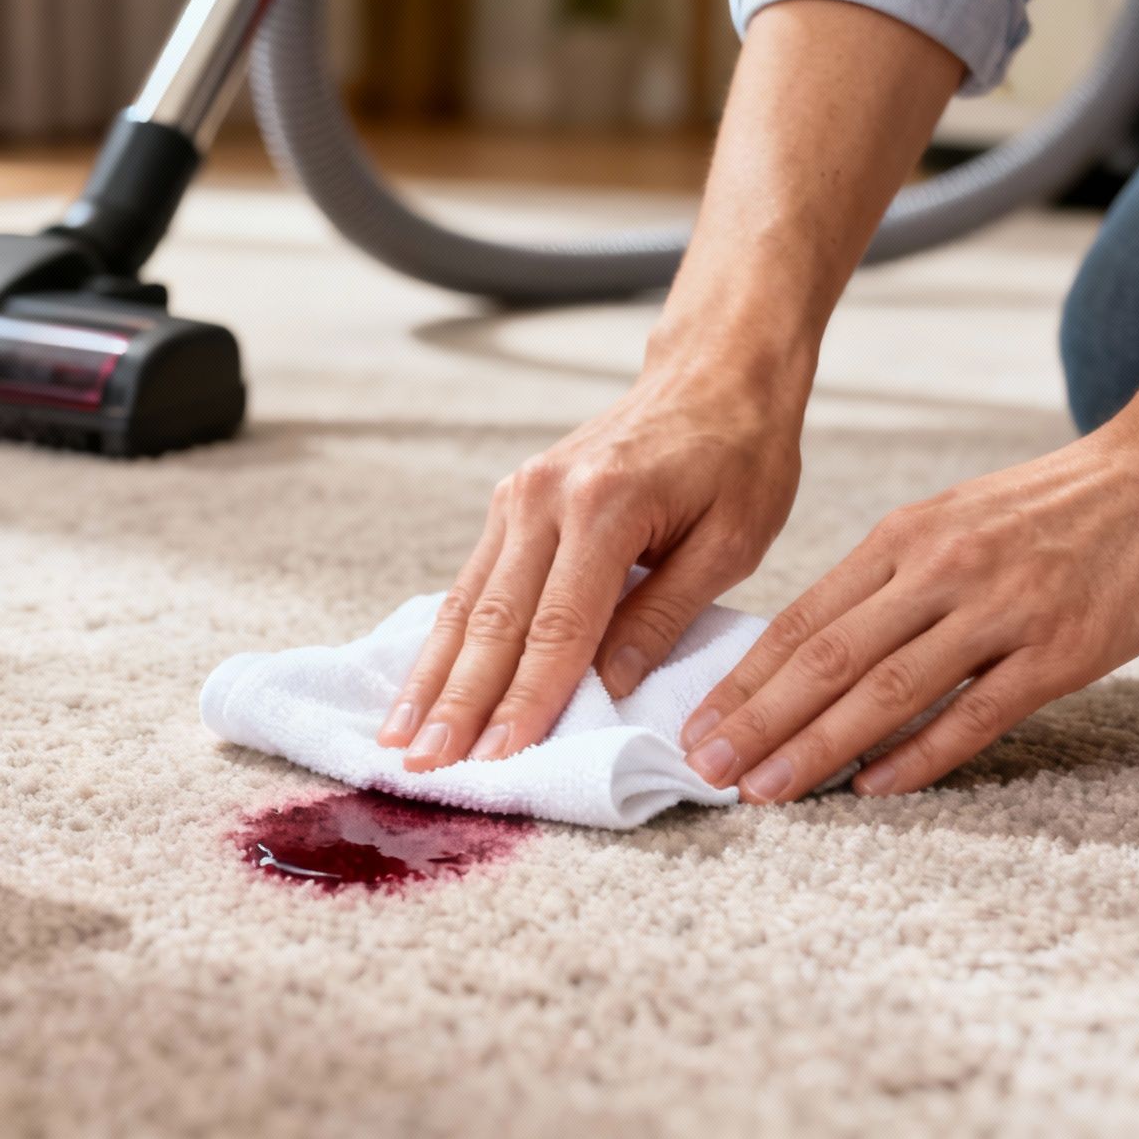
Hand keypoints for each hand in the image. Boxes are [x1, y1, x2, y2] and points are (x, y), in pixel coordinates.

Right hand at [378, 339, 806, 771]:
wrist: (712, 372)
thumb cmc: (739, 455)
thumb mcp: (731, 541)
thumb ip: (664, 615)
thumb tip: (608, 688)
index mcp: (605, 506)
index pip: (558, 627)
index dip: (526, 700)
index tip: (497, 759)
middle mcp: (545, 498)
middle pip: (493, 620)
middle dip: (458, 702)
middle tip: (424, 766)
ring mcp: (518, 495)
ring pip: (466, 603)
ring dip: (432, 677)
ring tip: (399, 738)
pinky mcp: (510, 500)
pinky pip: (470, 581)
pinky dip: (444, 640)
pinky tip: (422, 684)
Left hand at [678, 426, 1138, 801]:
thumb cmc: (1054, 506)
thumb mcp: (952, 520)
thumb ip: (888, 580)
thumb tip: (813, 648)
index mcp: (903, 539)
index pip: (801, 620)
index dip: (743, 680)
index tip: (694, 726)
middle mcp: (940, 571)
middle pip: (827, 658)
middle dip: (757, 720)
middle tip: (704, 769)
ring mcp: (1001, 610)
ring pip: (888, 690)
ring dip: (818, 746)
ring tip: (764, 789)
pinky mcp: (1063, 649)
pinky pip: (977, 713)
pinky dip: (920, 755)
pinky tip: (872, 788)